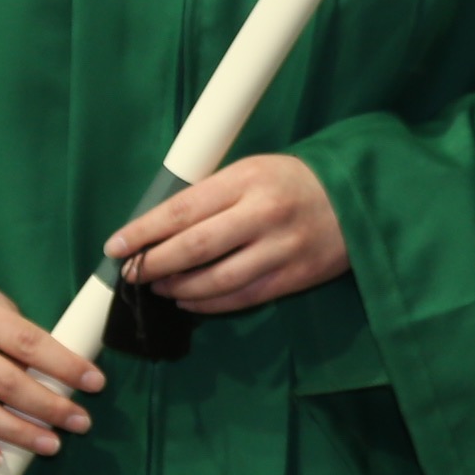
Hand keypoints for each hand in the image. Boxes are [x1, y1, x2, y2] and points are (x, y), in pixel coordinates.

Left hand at [107, 153, 346, 312]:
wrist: (359, 199)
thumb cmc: (294, 182)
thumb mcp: (253, 171)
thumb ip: (212, 195)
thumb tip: (159, 227)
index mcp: (247, 178)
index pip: (181, 209)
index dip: (143, 231)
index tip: (115, 246)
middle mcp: (262, 213)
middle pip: (193, 247)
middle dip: (154, 264)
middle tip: (132, 273)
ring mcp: (281, 248)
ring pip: (216, 280)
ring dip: (179, 288)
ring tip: (160, 287)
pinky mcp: (295, 277)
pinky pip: (242, 297)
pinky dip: (209, 303)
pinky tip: (190, 300)